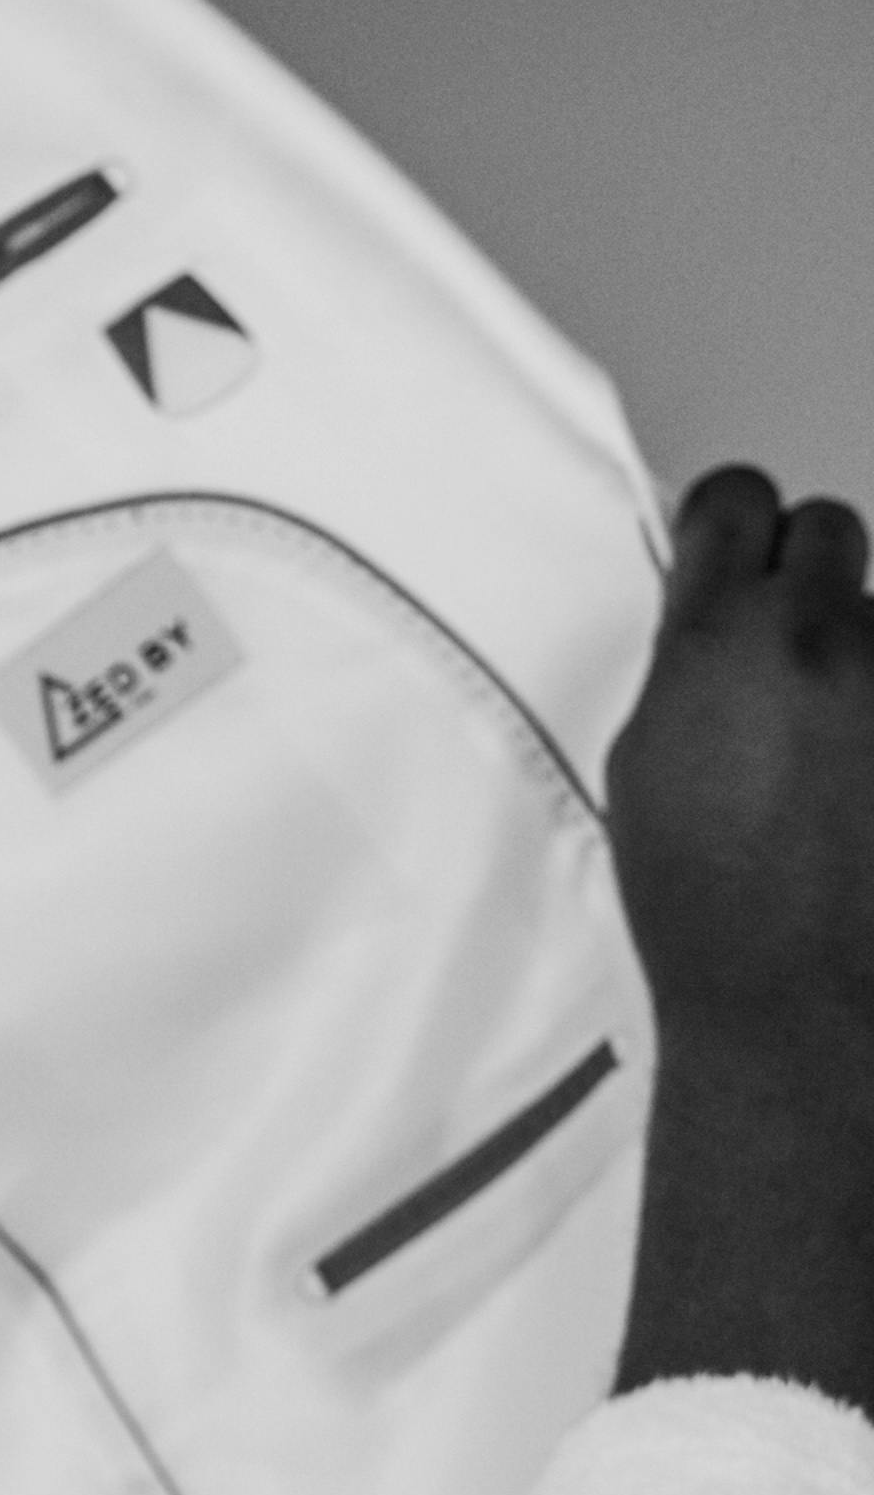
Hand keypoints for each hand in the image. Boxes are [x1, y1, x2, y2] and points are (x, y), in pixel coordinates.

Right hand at [606, 466, 873, 1072]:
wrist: (800, 996)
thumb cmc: (710, 908)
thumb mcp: (643, 767)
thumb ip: (685, 666)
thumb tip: (710, 622)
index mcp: (720, 640)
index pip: (735, 499)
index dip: (729, 522)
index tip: (727, 545)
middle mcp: (820, 637)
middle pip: (826, 529)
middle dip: (801, 573)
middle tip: (782, 645)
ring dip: (856, 656)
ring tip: (831, 748)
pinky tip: (858, 780)